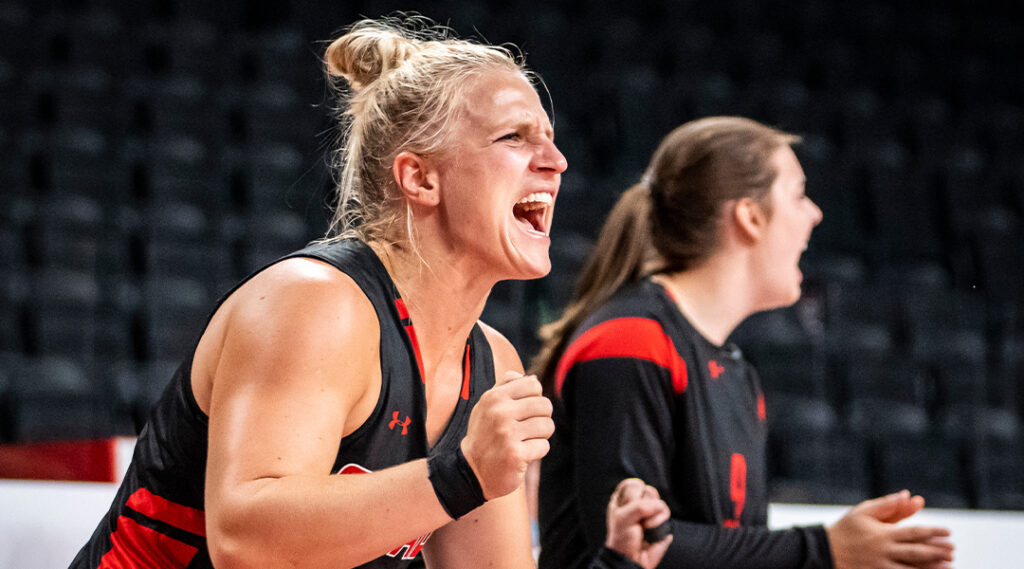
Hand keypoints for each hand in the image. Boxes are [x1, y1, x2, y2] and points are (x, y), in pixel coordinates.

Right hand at [461, 371, 553, 499]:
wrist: (471, 471)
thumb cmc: (485, 435)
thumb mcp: (487, 406)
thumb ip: (506, 387)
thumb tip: (531, 377)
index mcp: (494, 397)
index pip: (533, 384)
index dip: (535, 398)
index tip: (525, 411)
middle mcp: (499, 412)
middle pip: (545, 405)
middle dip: (541, 418)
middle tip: (528, 429)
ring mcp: (507, 433)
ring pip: (547, 426)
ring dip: (540, 436)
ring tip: (525, 441)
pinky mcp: (515, 454)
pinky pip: (543, 446)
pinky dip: (537, 452)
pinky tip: (522, 454)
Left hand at [605, 478, 672, 568]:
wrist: (632, 559)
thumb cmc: (622, 539)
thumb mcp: (622, 518)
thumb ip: (639, 506)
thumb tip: (658, 505)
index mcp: (624, 498)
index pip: (633, 484)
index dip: (633, 495)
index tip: (627, 507)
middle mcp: (638, 502)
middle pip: (649, 490)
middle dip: (643, 506)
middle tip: (636, 519)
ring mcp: (651, 511)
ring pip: (659, 502)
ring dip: (650, 517)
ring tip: (643, 527)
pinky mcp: (662, 520)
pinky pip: (666, 513)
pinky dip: (658, 523)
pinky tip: (651, 531)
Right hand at [827, 490, 954, 568]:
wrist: (824, 552)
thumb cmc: (846, 529)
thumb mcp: (863, 512)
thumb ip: (887, 505)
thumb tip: (907, 495)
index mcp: (883, 534)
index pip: (914, 532)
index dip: (933, 532)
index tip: (948, 532)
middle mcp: (884, 551)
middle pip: (917, 552)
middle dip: (937, 551)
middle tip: (953, 551)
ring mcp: (881, 566)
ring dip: (932, 568)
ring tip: (949, 567)